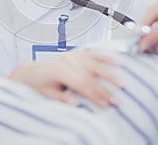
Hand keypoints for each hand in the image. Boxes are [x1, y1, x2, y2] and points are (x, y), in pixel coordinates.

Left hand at [8, 50, 122, 107]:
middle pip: (91, 75)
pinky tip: (117, 62)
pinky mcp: (78, 52)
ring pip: (95, 63)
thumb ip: (62, 98)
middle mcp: (68, 59)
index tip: (105, 105)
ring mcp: (73, 54)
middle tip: (117, 100)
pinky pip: (94, 53)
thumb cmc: (41, 84)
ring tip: (122, 84)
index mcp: (60, 70)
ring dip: (110, 74)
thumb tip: (76, 103)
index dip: (94, 95)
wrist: (35, 72)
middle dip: (104, 89)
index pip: (81, 84)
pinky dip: (106, 57)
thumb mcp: (48, 94)